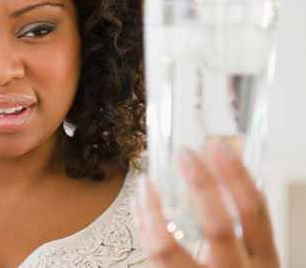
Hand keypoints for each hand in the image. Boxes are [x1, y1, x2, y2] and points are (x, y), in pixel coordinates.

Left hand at [134, 141, 279, 267]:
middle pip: (218, 227)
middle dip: (200, 186)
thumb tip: (218, 172)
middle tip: (185, 155)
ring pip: (168, 248)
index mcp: (263, 262)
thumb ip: (239, 224)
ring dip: (152, 209)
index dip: (237, 176)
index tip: (218, 147)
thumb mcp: (253, 257)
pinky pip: (151, 257)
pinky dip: (143, 226)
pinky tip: (141, 208)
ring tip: (145, 183)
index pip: (255, 213)